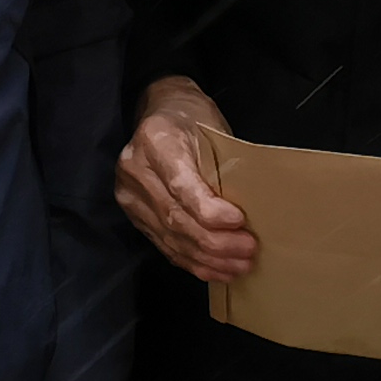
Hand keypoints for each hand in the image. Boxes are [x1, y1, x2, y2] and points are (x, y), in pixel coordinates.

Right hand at [115, 77, 254, 283]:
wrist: (160, 110)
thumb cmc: (193, 116)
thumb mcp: (212, 127)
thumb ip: (222, 167)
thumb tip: (248, 215)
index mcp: (155, 141)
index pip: (181, 187)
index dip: (210, 212)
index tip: (239, 222)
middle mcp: (135, 170)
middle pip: (176, 218)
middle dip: (216, 242)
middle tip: (249, 250)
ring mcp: (131, 196)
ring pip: (171, 238)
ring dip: (208, 258)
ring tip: (240, 265)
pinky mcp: (134, 215)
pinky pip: (165, 245)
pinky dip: (193, 261)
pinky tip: (217, 269)